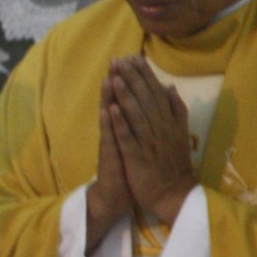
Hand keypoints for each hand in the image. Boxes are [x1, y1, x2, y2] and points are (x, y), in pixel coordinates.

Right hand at [86, 76, 131, 251]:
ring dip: (109, 97)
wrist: (116, 197)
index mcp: (127, 128)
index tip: (134, 59)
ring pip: (110, 116)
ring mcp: (112, 143)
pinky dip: (109, 124)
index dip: (132, 80)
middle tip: (117, 59)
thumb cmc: (130, 171)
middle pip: (117, 101)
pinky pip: (110, 137)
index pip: (129, 99)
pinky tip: (108, 109)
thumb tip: (148, 106)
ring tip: (109, 76)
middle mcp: (117, 132)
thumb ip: (140, 125)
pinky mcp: (110, 156)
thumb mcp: (137, 145)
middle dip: (118, 80)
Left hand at [107, 57, 194, 225]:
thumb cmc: (173, 164)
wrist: (175, 195)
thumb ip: (176, 110)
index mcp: (168, 123)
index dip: (144, 75)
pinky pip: (127, 137)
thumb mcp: (180, 134)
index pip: (155, 93)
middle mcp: (160, 129)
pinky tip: (111, 108)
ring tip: (116, 76)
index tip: (134, 57)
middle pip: (145, 99)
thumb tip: (169, 87)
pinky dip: (120, 122)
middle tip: (121, 59)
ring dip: (126, 95)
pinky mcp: (138, 157)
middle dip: (133, 78)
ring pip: (137, 114)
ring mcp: (149, 142)